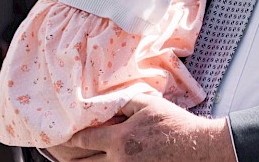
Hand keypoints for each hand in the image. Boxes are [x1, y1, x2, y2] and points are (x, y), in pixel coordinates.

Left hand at [61, 93, 235, 161]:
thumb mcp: (148, 104)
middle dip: (70, 158)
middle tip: (60, 153)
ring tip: (74, 160)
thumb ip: (122, 102)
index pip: (84, 140)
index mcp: (120, 139)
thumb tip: (102, 103)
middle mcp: (120, 161)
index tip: (61, 137)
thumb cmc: (174, 123)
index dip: (69, 139)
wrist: (198, 148)